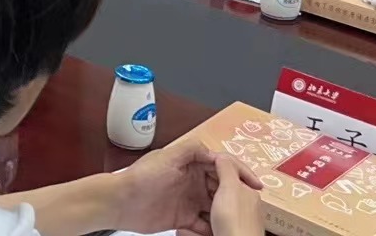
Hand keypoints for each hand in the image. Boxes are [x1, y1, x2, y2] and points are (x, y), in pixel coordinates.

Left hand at [114, 137, 257, 235]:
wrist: (120, 202)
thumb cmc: (140, 178)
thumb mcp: (167, 156)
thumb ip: (191, 148)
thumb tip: (213, 148)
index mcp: (190, 163)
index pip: (221, 165)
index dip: (238, 173)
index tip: (254, 183)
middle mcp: (192, 181)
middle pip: (222, 187)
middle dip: (235, 195)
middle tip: (247, 205)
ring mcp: (189, 199)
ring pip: (216, 207)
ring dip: (226, 213)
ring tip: (237, 219)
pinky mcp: (184, 218)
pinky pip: (204, 225)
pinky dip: (213, 228)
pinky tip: (220, 230)